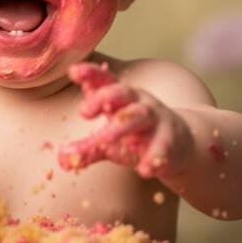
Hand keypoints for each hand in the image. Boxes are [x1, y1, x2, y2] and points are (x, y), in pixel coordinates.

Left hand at [57, 62, 193, 178]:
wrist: (180, 146)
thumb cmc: (135, 138)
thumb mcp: (109, 141)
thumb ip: (87, 147)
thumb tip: (61, 159)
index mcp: (120, 98)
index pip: (104, 80)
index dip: (90, 74)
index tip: (73, 71)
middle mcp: (138, 103)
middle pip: (122, 93)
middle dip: (103, 97)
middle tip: (83, 110)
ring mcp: (156, 120)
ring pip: (141, 116)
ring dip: (123, 127)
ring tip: (104, 139)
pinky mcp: (171, 140)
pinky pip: (163, 145)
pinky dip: (154, 157)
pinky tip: (145, 170)